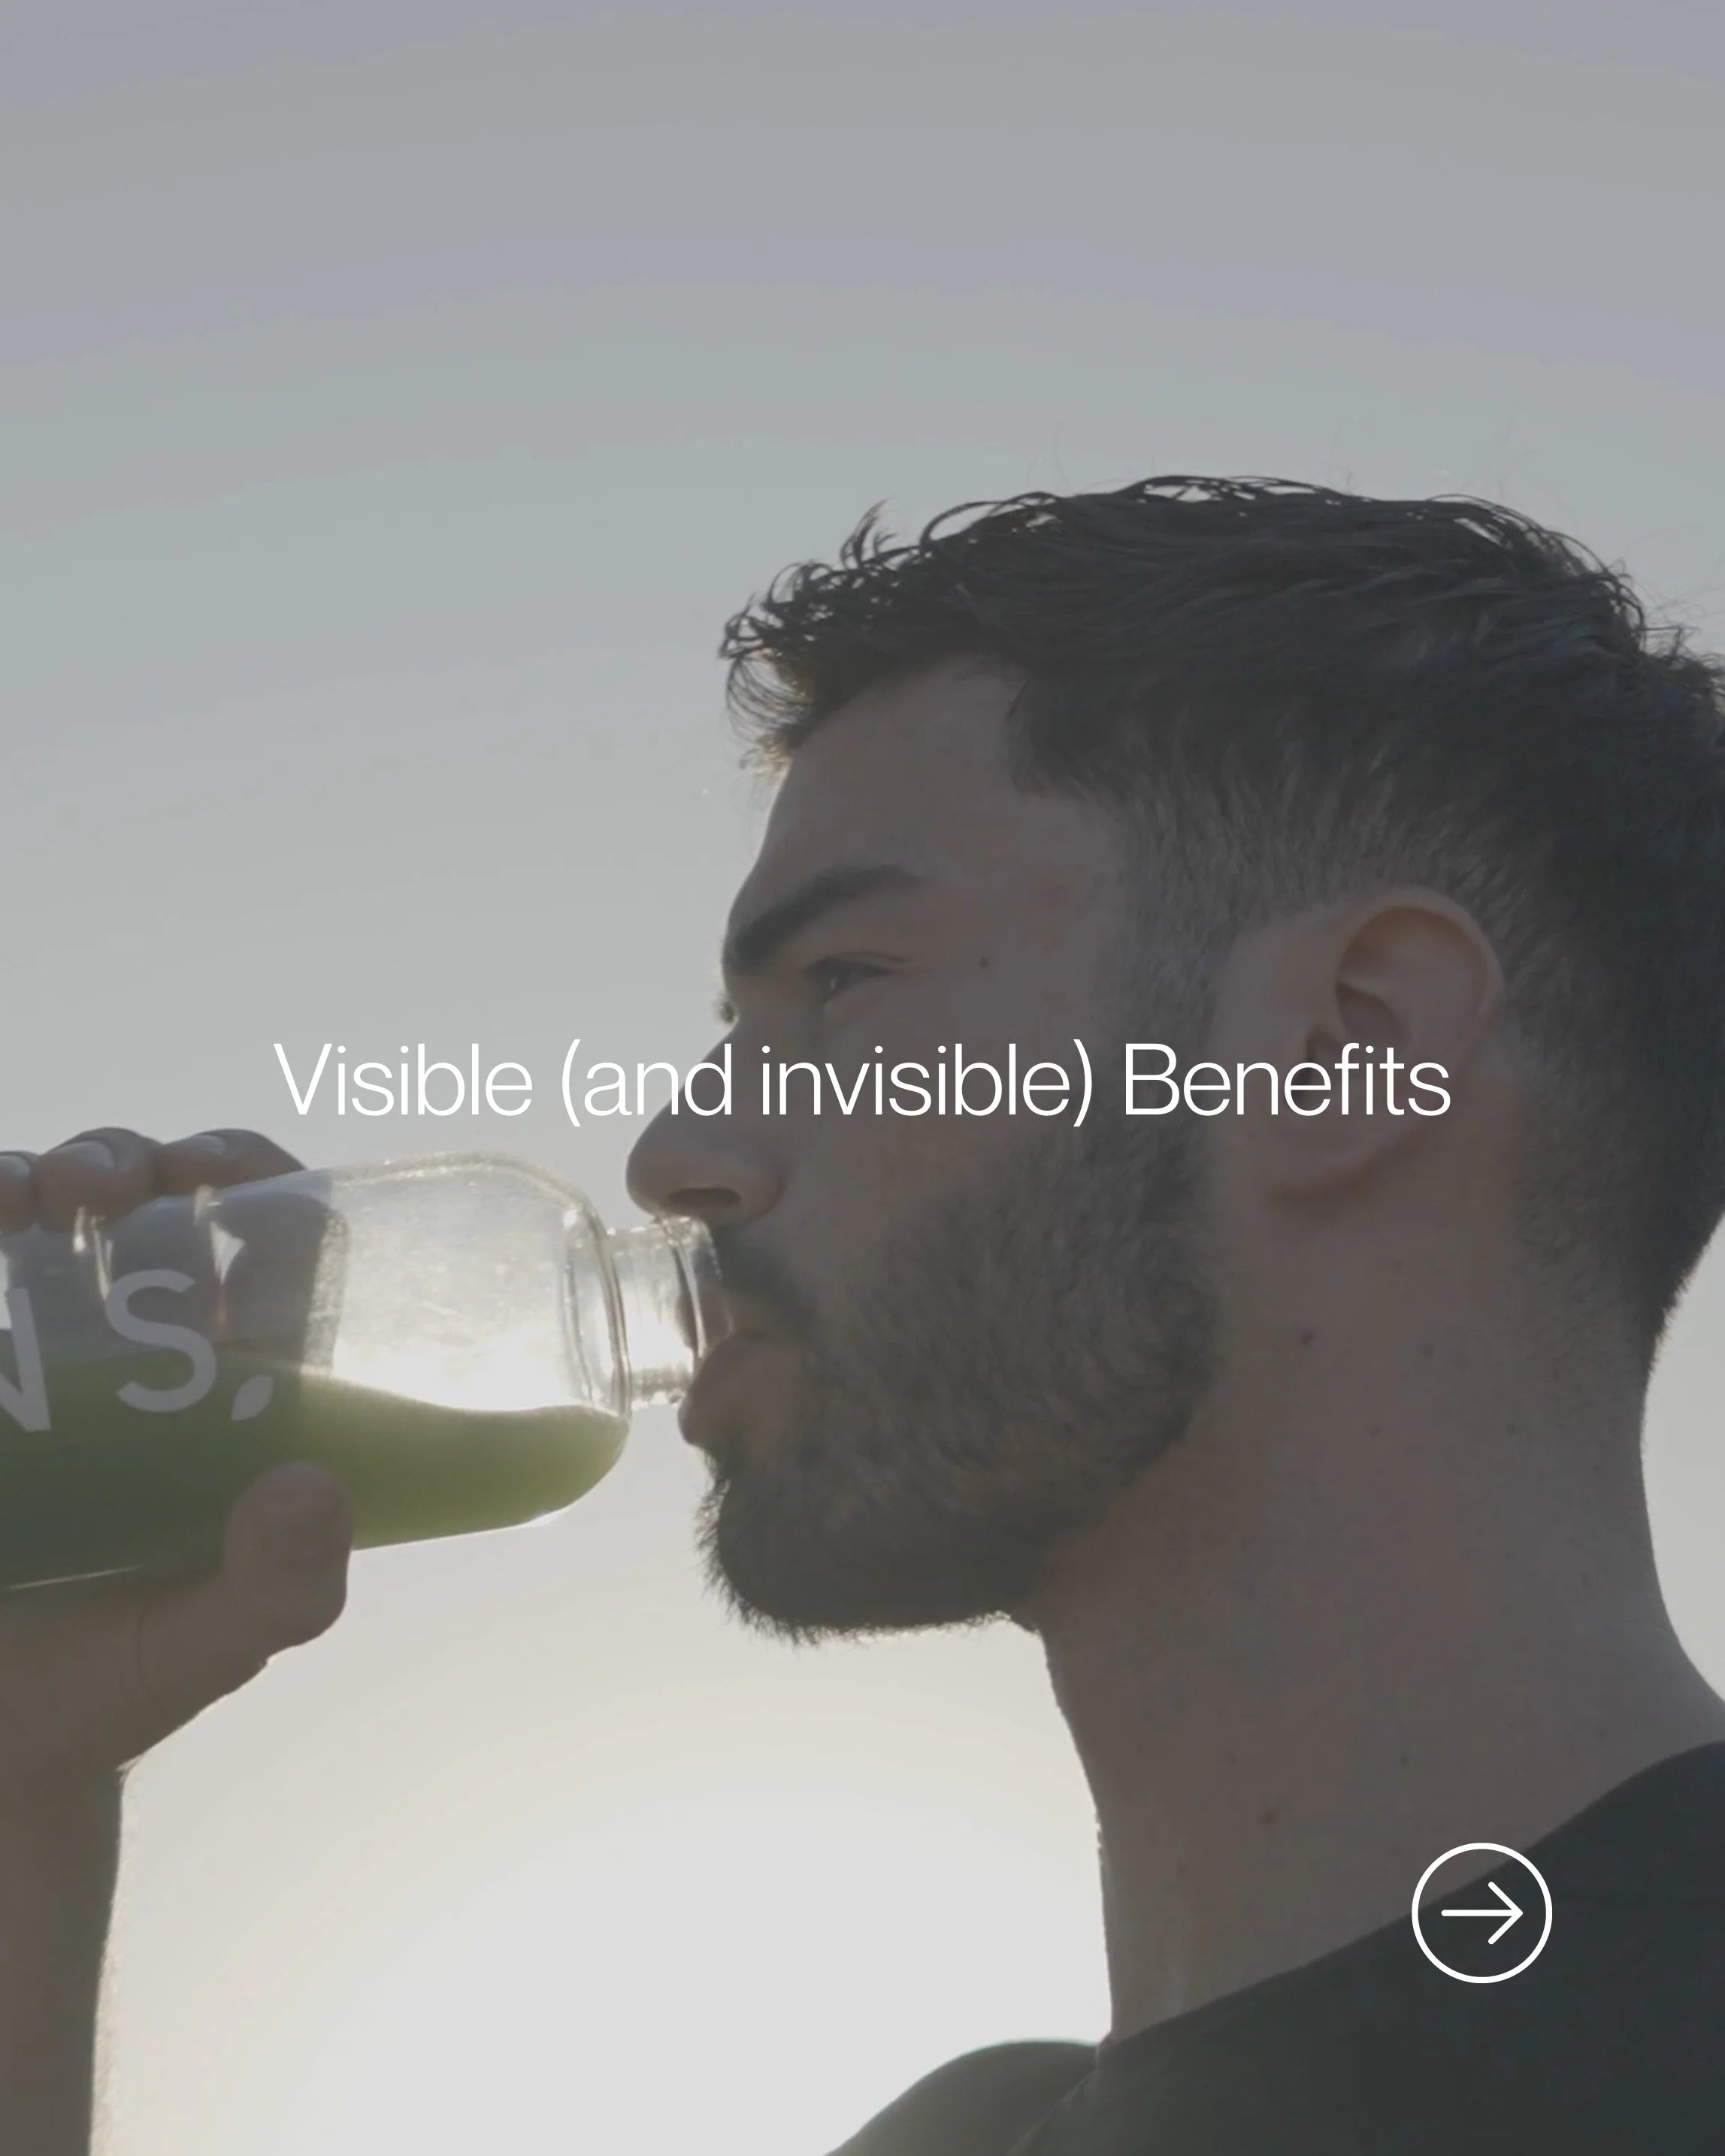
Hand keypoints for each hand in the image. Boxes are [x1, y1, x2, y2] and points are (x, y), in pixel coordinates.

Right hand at [0, 1129, 352, 1809]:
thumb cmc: (126, 1684)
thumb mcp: (219, 1642)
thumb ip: (278, 1584)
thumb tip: (313, 1488)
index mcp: (243, 1388)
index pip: (278, 1244)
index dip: (261, 1182)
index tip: (219, 1170)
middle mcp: (151, 1355)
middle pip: (156, 1209)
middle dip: (130, 1164)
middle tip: (102, 1183)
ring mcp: (47, 1361)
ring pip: (53, 1218)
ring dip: (42, 1175)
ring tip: (22, 1197)